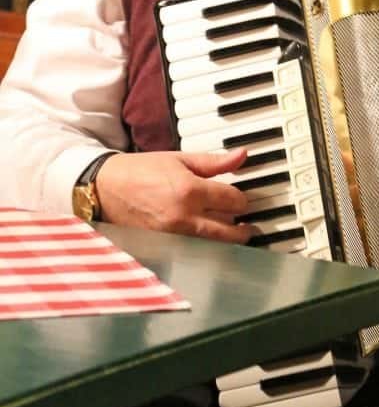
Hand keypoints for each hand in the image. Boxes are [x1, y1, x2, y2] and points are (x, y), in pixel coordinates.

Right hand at [96, 149, 251, 242]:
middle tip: (247, 222)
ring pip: (216, 244)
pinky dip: (206, 246)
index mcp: (190, 191)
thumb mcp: (179, 159)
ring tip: (232, 231)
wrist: (104, 188)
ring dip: (227, 238)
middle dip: (242, 225)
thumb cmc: (140, 171)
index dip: (242, 199)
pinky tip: (208, 238)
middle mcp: (184, 217)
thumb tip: (242, 155)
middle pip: (231, 230)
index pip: (234, 201)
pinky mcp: (165, 248)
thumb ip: (214, 162)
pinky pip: (196, 250)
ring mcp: (174, 236)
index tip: (240, 198)